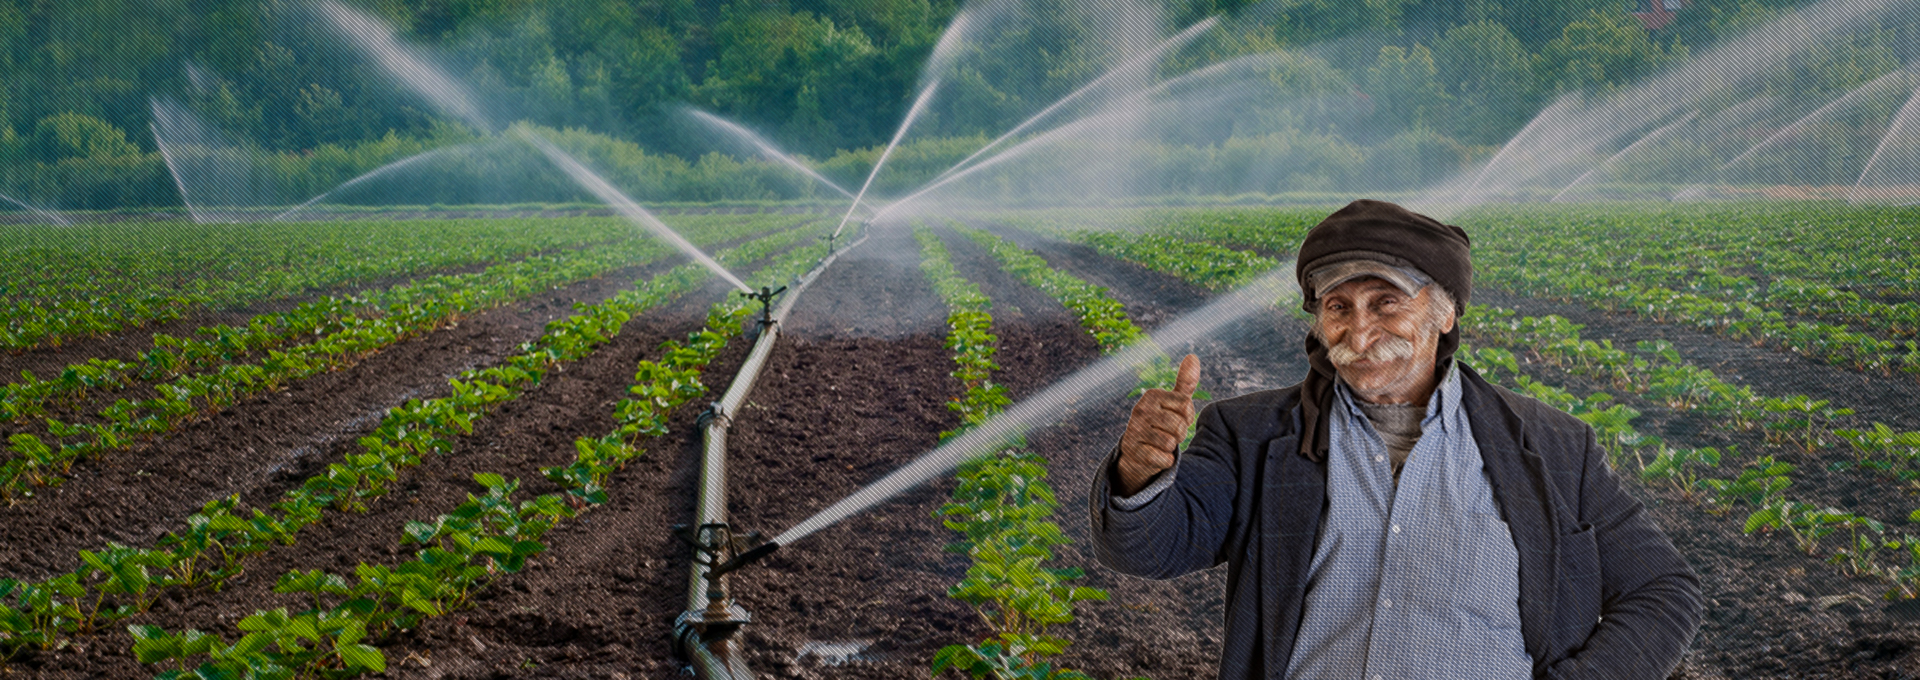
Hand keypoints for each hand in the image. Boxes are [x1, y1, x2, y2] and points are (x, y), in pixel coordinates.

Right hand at [1116, 354, 1199, 495]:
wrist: (1137, 452)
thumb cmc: (1160, 424)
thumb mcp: (1173, 402)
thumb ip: (1185, 382)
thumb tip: (1193, 356)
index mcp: (1151, 395)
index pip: (1186, 406)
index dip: (1187, 417)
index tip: (1177, 419)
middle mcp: (1140, 410)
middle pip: (1179, 426)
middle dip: (1179, 434)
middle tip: (1168, 434)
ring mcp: (1134, 430)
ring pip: (1171, 443)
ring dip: (1171, 448)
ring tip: (1160, 444)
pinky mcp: (1133, 451)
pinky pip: (1163, 459)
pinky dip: (1164, 461)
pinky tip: (1155, 456)